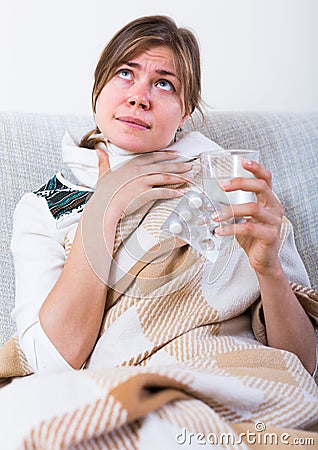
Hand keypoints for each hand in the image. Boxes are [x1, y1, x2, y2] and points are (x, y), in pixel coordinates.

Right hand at [95, 149, 192, 218]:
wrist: (104, 206)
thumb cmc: (104, 193)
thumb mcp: (103, 173)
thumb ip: (103, 161)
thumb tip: (99, 151)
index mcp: (131, 165)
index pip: (152, 157)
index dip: (166, 155)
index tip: (176, 154)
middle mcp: (138, 170)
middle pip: (163, 165)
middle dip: (178, 165)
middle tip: (189, 165)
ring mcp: (143, 181)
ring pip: (165, 176)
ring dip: (179, 177)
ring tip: (188, 177)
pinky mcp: (145, 193)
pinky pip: (163, 191)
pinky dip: (173, 192)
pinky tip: (180, 193)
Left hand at [212, 160, 283, 274]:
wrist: (263, 261)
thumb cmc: (252, 238)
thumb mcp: (242, 218)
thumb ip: (231, 207)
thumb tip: (207, 197)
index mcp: (269, 201)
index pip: (266, 179)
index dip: (256, 168)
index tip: (243, 162)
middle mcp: (274, 208)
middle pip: (261, 187)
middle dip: (240, 183)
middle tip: (222, 186)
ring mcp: (274, 222)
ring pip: (252, 208)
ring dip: (230, 210)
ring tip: (215, 216)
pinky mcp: (270, 235)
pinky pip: (248, 228)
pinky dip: (231, 228)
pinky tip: (220, 231)